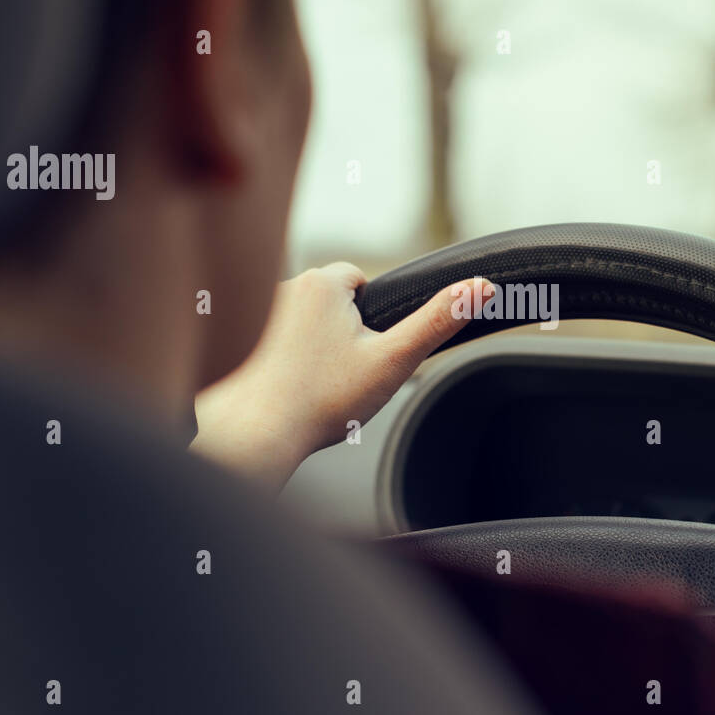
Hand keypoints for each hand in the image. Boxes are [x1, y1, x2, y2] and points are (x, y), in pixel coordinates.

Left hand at [191, 263, 492, 490]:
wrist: (258, 435)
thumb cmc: (324, 399)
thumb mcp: (394, 360)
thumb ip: (438, 321)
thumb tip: (482, 287)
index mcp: (322, 283)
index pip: (357, 280)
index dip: (368, 317)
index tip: (362, 350)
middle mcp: (281, 288)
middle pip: (326, 301)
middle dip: (337, 331)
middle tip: (339, 373)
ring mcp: (251, 313)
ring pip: (297, 321)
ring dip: (308, 344)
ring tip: (310, 384)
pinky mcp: (232, 338)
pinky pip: (268, 339)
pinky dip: (279, 359)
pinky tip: (284, 388)